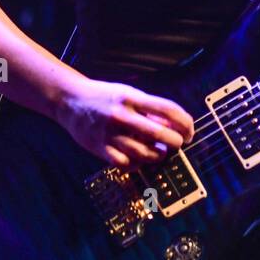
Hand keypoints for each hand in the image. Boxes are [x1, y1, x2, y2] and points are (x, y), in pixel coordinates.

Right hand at [56, 77, 194, 168]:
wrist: (69, 101)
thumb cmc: (104, 97)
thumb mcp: (129, 94)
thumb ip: (150, 109)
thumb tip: (175, 126)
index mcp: (132, 98)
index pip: (168, 110)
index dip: (185, 123)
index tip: (190, 131)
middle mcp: (122, 115)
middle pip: (160, 135)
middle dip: (176, 143)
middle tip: (177, 144)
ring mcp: (110, 133)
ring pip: (145, 153)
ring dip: (158, 155)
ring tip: (159, 152)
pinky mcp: (100, 148)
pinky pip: (126, 163)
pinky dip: (138, 164)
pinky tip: (140, 159)